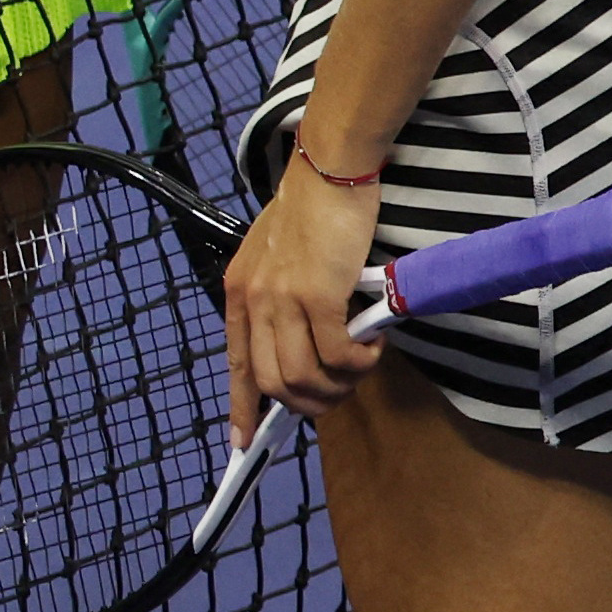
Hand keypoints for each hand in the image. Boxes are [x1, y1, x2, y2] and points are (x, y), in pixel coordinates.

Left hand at [224, 157, 383, 444]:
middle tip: (341, 389)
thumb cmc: (313, 207)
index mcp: (240, 292)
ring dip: (339, 384)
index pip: (237, 364)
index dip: (242, 408)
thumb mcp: (279, 256)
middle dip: (310, 402)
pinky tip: (373, 341)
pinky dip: (359, 361)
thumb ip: (280, 297)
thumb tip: (300, 343)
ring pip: (303, 378)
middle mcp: (255, 301)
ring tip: (362, 362)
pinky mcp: (317, 296)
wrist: (330, 168)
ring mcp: (283, 300)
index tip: (244, 443)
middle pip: (274, 383)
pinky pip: (337, 355)